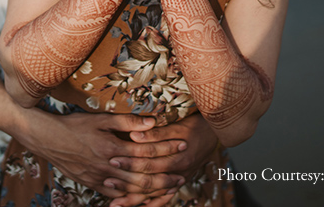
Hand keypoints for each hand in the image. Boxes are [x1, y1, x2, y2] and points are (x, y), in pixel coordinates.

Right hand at [25, 111, 186, 198]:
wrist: (48, 139)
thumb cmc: (75, 125)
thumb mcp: (100, 118)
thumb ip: (127, 121)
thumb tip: (153, 121)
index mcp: (112, 147)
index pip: (146, 150)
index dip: (166, 148)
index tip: (182, 144)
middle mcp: (108, 165)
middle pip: (143, 174)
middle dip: (165, 175)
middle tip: (182, 174)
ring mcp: (100, 178)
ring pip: (132, 188)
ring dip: (153, 189)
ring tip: (169, 188)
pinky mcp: (92, 184)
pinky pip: (116, 196)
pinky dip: (132, 198)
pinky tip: (144, 197)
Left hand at [106, 113, 220, 205]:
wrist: (216, 133)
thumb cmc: (195, 126)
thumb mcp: (177, 126)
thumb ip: (156, 133)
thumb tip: (135, 135)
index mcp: (177, 157)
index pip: (149, 161)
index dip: (130, 161)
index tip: (112, 160)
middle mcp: (179, 172)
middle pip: (149, 179)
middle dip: (126, 182)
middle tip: (107, 181)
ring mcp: (179, 179)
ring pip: (154, 193)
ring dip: (135, 199)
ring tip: (116, 203)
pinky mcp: (180, 182)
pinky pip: (165, 198)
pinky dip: (152, 204)